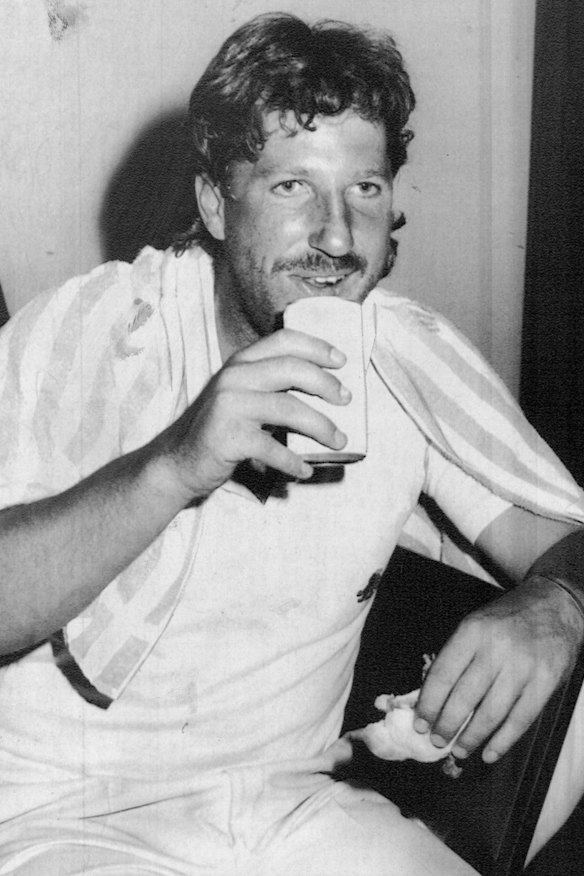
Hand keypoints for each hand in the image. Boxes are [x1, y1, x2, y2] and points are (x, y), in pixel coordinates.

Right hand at [152, 328, 349, 504]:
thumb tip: (326, 389)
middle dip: (327, 384)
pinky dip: (294, 462)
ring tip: (339, 441)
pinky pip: (274, 448)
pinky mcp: (229, 438)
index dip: (317, 347)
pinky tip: (304, 471)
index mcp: (239, 363)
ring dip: (321, 427)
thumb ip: (270, 384)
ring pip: (289, 409)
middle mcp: (234, 378)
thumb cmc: (218, 429)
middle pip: (292, 369)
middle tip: (346, 400)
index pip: (284, 340)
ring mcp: (229, 406)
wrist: (177, 461)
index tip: (342, 361)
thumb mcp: (240, 395)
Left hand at [414, 577, 583, 762]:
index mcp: (472, 631)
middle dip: (447, 725)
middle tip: (437, 741)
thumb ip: (456, 656)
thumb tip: (432, 698)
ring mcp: (523, 667)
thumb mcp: (475, 624)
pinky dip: (503, 741)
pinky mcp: (546, 682)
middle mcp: (496, 648)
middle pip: (464, 697)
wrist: (555, 605)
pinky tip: (489, 752)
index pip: (443, 674)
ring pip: (491, 713)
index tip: (420, 723)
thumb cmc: (507, 619)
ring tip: (459, 750)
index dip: (429, 704)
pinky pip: (520, 720)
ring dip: (472, 737)